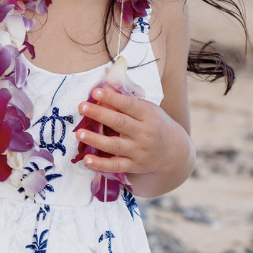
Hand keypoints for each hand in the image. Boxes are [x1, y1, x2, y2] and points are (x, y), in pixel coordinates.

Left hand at [74, 85, 191, 190]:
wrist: (173, 152)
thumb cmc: (155, 124)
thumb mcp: (147, 109)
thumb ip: (127, 101)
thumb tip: (104, 87)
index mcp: (148, 115)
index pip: (128, 105)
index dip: (112, 98)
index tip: (95, 92)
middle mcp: (144, 133)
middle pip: (119, 123)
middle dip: (99, 114)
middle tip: (82, 107)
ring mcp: (138, 151)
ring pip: (114, 145)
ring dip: (95, 139)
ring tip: (79, 133)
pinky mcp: (134, 166)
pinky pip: (115, 166)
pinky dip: (100, 164)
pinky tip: (87, 159)